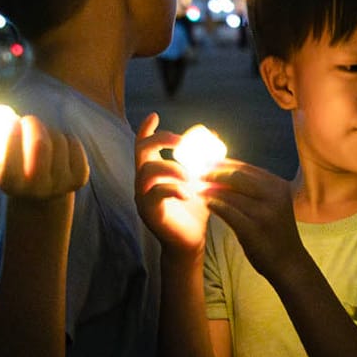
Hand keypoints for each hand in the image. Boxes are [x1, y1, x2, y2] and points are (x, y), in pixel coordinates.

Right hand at [0, 113, 89, 200]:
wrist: (40, 194)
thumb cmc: (9, 171)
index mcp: (13, 185)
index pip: (12, 161)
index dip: (13, 137)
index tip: (14, 121)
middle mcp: (38, 188)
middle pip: (40, 146)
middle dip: (34, 125)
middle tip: (28, 119)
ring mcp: (61, 184)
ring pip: (58, 141)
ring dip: (49, 131)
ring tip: (41, 135)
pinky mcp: (80, 178)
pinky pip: (75, 144)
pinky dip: (66, 137)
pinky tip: (58, 143)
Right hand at [134, 113, 211, 253]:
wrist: (191, 241)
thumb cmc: (194, 210)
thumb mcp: (200, 181)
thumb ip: (203, 161)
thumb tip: (215, 137)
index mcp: (153, 172)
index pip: (143, 145)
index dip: (146, 129)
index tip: (155, 116)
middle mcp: (143, 182)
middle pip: (141, 151)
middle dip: (160, 140)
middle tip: (180, 141)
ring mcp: (143, 197)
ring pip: (147, 171)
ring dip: (171, 168)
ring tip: (190, 176)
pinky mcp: (149, 212)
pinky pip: (155, 194)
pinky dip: (173, 189)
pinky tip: (189, 194)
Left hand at [203, 161, 302, 277]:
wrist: (289, 262)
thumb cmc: (276, 233)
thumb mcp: (273, 204)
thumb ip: (256, 189)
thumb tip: (226, 173)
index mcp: (278, 186)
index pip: (247, 168)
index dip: (225, 164)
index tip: (208, 163)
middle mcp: (274, 195)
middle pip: (237, 176)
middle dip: (215, 173)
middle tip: (200, 175)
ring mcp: (264, 212)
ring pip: (230, 194)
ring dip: (211, 190)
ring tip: (200, 190)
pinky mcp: (253, 228)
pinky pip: (227, 211)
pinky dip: (214, 205)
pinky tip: (208, 204)